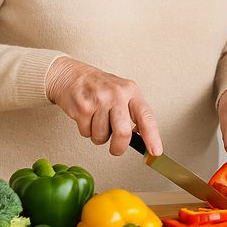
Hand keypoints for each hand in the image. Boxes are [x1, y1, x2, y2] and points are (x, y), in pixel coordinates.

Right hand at [46, 57, 162, 156]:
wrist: (71, 75)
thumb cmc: (99, 87)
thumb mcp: (122, 93)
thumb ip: (133, 112)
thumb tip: (143, 138)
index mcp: (131, 91)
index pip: (146, 116)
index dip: (152, 136)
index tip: (155, 151)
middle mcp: (117, 94)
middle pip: (123, 133)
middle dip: (119, 147)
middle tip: (116, 148)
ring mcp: (99, 100)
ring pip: (102, 136)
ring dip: (98, 136)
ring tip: (96, 121)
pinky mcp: (83, 107)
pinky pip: (86, 133)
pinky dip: (86, 131)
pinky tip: (86, 117)